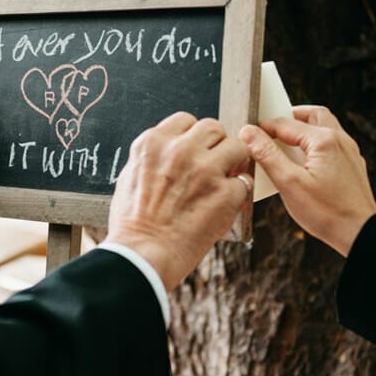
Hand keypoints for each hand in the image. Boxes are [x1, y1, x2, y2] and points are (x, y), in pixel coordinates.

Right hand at [104, 112, 250, 289]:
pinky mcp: (226, 193)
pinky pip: (243, 183)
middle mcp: (180, 150)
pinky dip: (236, 196)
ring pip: (237, 147)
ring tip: (224, 181)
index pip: (186, 120)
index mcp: (153, 143)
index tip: (196, 150)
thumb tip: (170, 153)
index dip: (194, 136)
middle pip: (214, 127)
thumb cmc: (132, 223)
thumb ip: (155, 158)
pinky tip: (222, 207)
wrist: (142, 255)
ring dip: (233, 163)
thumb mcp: (131, 176)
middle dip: (216, 145)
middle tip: (214, 165)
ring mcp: (206, 170)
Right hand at [239, 105, 375, 256]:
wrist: (360, 234)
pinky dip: (315, 144)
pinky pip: (332, 144)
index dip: (264, 128)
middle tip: (271, 129)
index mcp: (324, 140)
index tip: (248, 135)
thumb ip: (267, 154)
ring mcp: (349, 152)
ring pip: (325, 127)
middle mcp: (340, 140)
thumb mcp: (289, 183)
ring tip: (286, 145)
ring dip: (304, 130)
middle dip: (290, 118)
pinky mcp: (352, 165)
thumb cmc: (326, 212)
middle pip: (313, 115)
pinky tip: (304, 162)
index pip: (286, 123)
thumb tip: (249, 133)